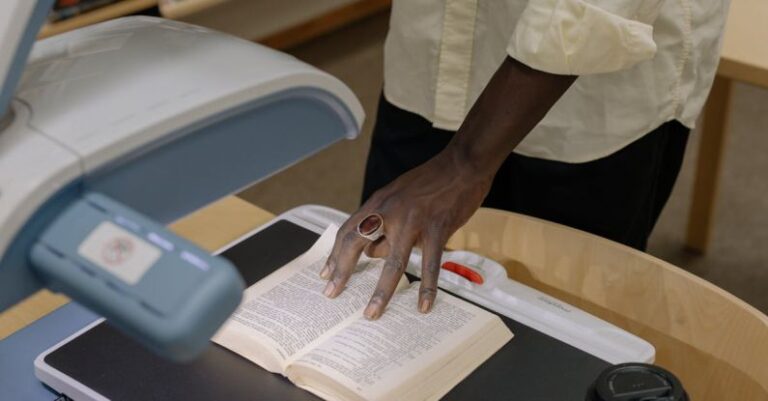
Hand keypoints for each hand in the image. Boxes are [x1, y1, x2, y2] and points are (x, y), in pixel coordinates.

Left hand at [320, 147, 492, 318]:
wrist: (462, 164)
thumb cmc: (432, 181)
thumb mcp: (399, 195)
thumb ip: (385, 222)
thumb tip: (373, 253)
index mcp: (379, 202)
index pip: (348, 230)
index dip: (335, 254)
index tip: (327, 274)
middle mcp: (390, 211)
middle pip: (358, 243)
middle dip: (343, 271)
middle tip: (332, 294)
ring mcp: (413, 220)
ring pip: (392, 262)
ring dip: (381, 292)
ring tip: (372, 313)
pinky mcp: (437, 229)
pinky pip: (429, 264)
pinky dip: (427, 288)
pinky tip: (423, 305)